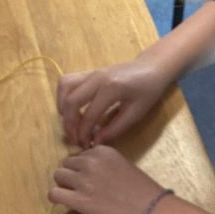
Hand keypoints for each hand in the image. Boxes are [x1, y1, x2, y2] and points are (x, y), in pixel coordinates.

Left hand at [48, 145, 163, 213]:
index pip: (80, 155)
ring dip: (65, 184)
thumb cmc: (141, 189)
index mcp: (102, 151)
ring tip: (77, 195)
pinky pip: (54, 194)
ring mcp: (83, 180)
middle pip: (66, 163)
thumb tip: (83, 164)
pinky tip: (67, 202)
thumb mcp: (121, 164)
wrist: (149, 209)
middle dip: (72, 174)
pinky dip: (57, 197)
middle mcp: (90, 162)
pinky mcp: (78, 200)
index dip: (83, 167)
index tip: (92, 177)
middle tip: (84, 187)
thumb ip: (103, 162)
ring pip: (58, 176)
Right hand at [57, 53, 171, 148]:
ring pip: (64, 87)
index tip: (85, 145)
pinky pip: (67, 81)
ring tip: (70, 123)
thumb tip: (96, 142)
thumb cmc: (148, 91)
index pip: (88, 115)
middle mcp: (97, 78)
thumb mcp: (135, 113)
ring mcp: (91, 73)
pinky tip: (71, 109)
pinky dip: (63, 95)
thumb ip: (114, 129)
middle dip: (69, 125)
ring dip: (62, 107)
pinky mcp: (88, 72)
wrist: (151, 68)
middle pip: (71, 102)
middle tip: (75, 139)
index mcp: (111, 89)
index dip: (83, 134)